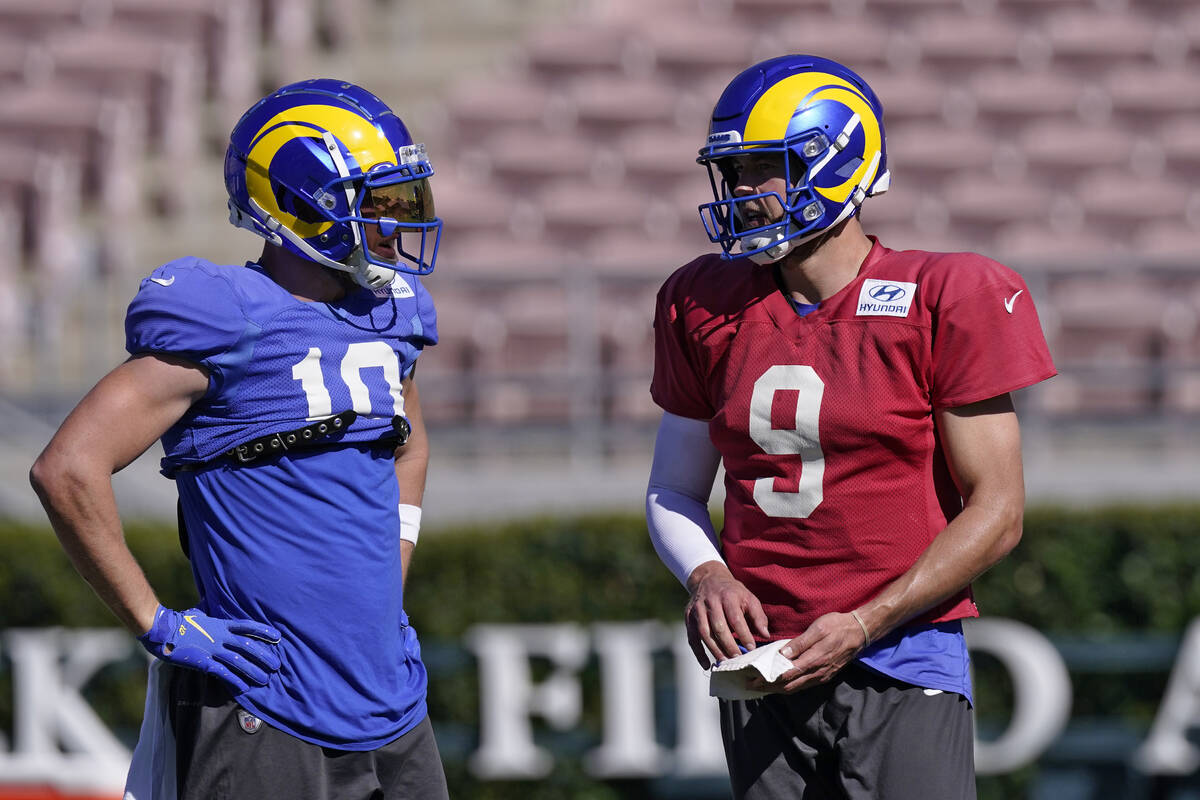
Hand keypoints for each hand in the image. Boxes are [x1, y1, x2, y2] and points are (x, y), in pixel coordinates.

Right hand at [137, 605, 281, 692]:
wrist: (163, 630)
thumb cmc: (179, 622)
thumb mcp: (198, 615)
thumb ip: (207, 617)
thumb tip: (205, 614)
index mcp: (220, 624)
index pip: (247, 627)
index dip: (263, 632)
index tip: (278, 637)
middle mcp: (220, 636)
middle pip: (247, 646)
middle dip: (263, 656)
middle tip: (276, 665)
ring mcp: (212, 649)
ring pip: (238, 661)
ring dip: (253, 671)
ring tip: (265, 679)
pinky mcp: (203, 662)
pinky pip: (223, 672)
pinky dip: (234, 680)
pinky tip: (244, 687)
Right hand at [684, 562, 769, 668]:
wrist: (709, 578)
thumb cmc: (733, 592)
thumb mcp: (748, 598)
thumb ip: (758, 616)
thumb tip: (765, 635)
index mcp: (728, 596)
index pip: (736, 618)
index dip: (744, 634)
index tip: (751, 648)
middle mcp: (711, 602)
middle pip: (719, 627)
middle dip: (729, 645)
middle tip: (738, 658)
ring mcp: (698, 609)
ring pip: (704, 633)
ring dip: (714, 650)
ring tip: (725, 662)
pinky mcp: (689, 617)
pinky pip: (692, 637)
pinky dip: (698, 653)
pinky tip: (706, 664)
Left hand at [753, 611, 868, 693]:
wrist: (860, 632)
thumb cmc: (837, 626)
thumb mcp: (818, 629)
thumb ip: (800, 643)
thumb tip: (782, 654)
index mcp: (813, 660)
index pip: (786, 675)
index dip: (768, 680)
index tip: (752, 680)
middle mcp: (817, 673)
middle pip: (789, 686)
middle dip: (768, 688)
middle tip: (751, 686)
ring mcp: (822, 676)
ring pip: (796, 688)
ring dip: (778, 689)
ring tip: (762, 687)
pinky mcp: (825, 676)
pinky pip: (804, 685)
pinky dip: (790, 686)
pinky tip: (782, 683)